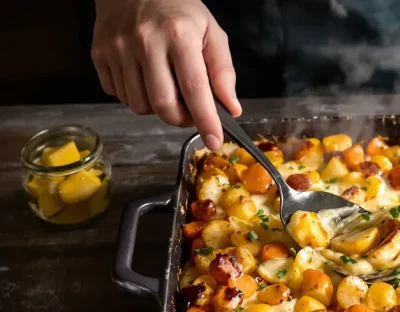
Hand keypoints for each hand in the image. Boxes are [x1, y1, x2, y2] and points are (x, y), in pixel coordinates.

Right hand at [91, 0, 240, 149]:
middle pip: (162, 104)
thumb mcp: (211, 32)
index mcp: (179, 35)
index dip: (206, 120)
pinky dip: (135, 96)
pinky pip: (118, 94)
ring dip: (157, 108)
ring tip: (167, 89)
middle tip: (190, 113)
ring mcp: (118, 48)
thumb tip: (231, 108)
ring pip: (138, 105)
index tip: (214, 142)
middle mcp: (145, 42)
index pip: (194, 89)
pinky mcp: (99, 54)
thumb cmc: (178, 9)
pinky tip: (144, 79)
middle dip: (180, 119)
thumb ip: (223, 71)